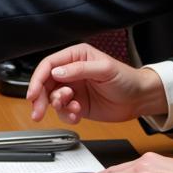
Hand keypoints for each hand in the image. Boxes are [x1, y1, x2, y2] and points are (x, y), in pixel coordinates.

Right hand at [26, 44, 168, 123]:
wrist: (139, 99)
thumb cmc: (126, 78)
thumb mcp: (105, 69)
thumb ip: (80, 69)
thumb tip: (58, 72)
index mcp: (75, 56)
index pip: (49, 65)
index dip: (37, 79)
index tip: (33, 94)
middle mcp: (70, 72)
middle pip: (45, 83)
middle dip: (39, 98)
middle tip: (37, 111)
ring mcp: (73, 89)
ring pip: (51, 98)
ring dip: (57, 107)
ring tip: (72, 109)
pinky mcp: (76, 104)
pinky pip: (63, 111)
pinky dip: (66, 115)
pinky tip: (77, 114)